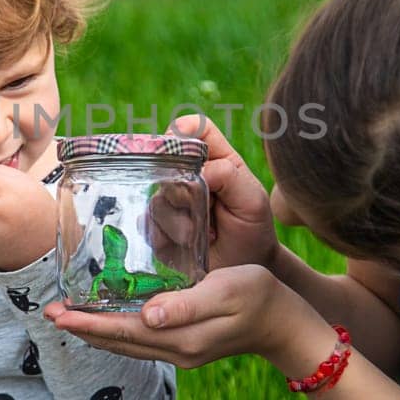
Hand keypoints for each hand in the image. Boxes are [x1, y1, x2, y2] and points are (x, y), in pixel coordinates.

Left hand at [44, 264, 335, 372]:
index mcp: (182, 336)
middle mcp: (177, 349)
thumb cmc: (260, 295)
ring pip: (128, 344)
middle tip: (50, 312)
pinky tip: (110, 318)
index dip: (89, 323)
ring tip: (70, 316)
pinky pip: (141, 340)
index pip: (124, 332)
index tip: (59, 313)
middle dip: (83, 328)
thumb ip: (186, 304)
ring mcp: (181, 350)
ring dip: (97, 331)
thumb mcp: (226, 290)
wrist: (286, 322)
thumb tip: (148, 316)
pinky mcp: (186, 344)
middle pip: (119, 342)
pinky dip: (119, 330)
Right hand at [168, 115, 278, 268]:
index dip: (181, 133)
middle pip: (164, 165)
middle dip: (183, 191)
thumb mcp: (252, 200)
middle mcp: (186, 176)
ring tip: (202, 235)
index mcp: (214, 159)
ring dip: (180, 222)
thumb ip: (229, 176)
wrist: (242, 270)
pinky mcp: (156, 228)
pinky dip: (167, 238)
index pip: (191, 128)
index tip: (181, 153)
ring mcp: (169, 202)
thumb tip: (198, 170)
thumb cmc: (252, 230)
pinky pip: (147, 225)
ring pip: (156, 199)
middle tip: (204, 210)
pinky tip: (187, 246)